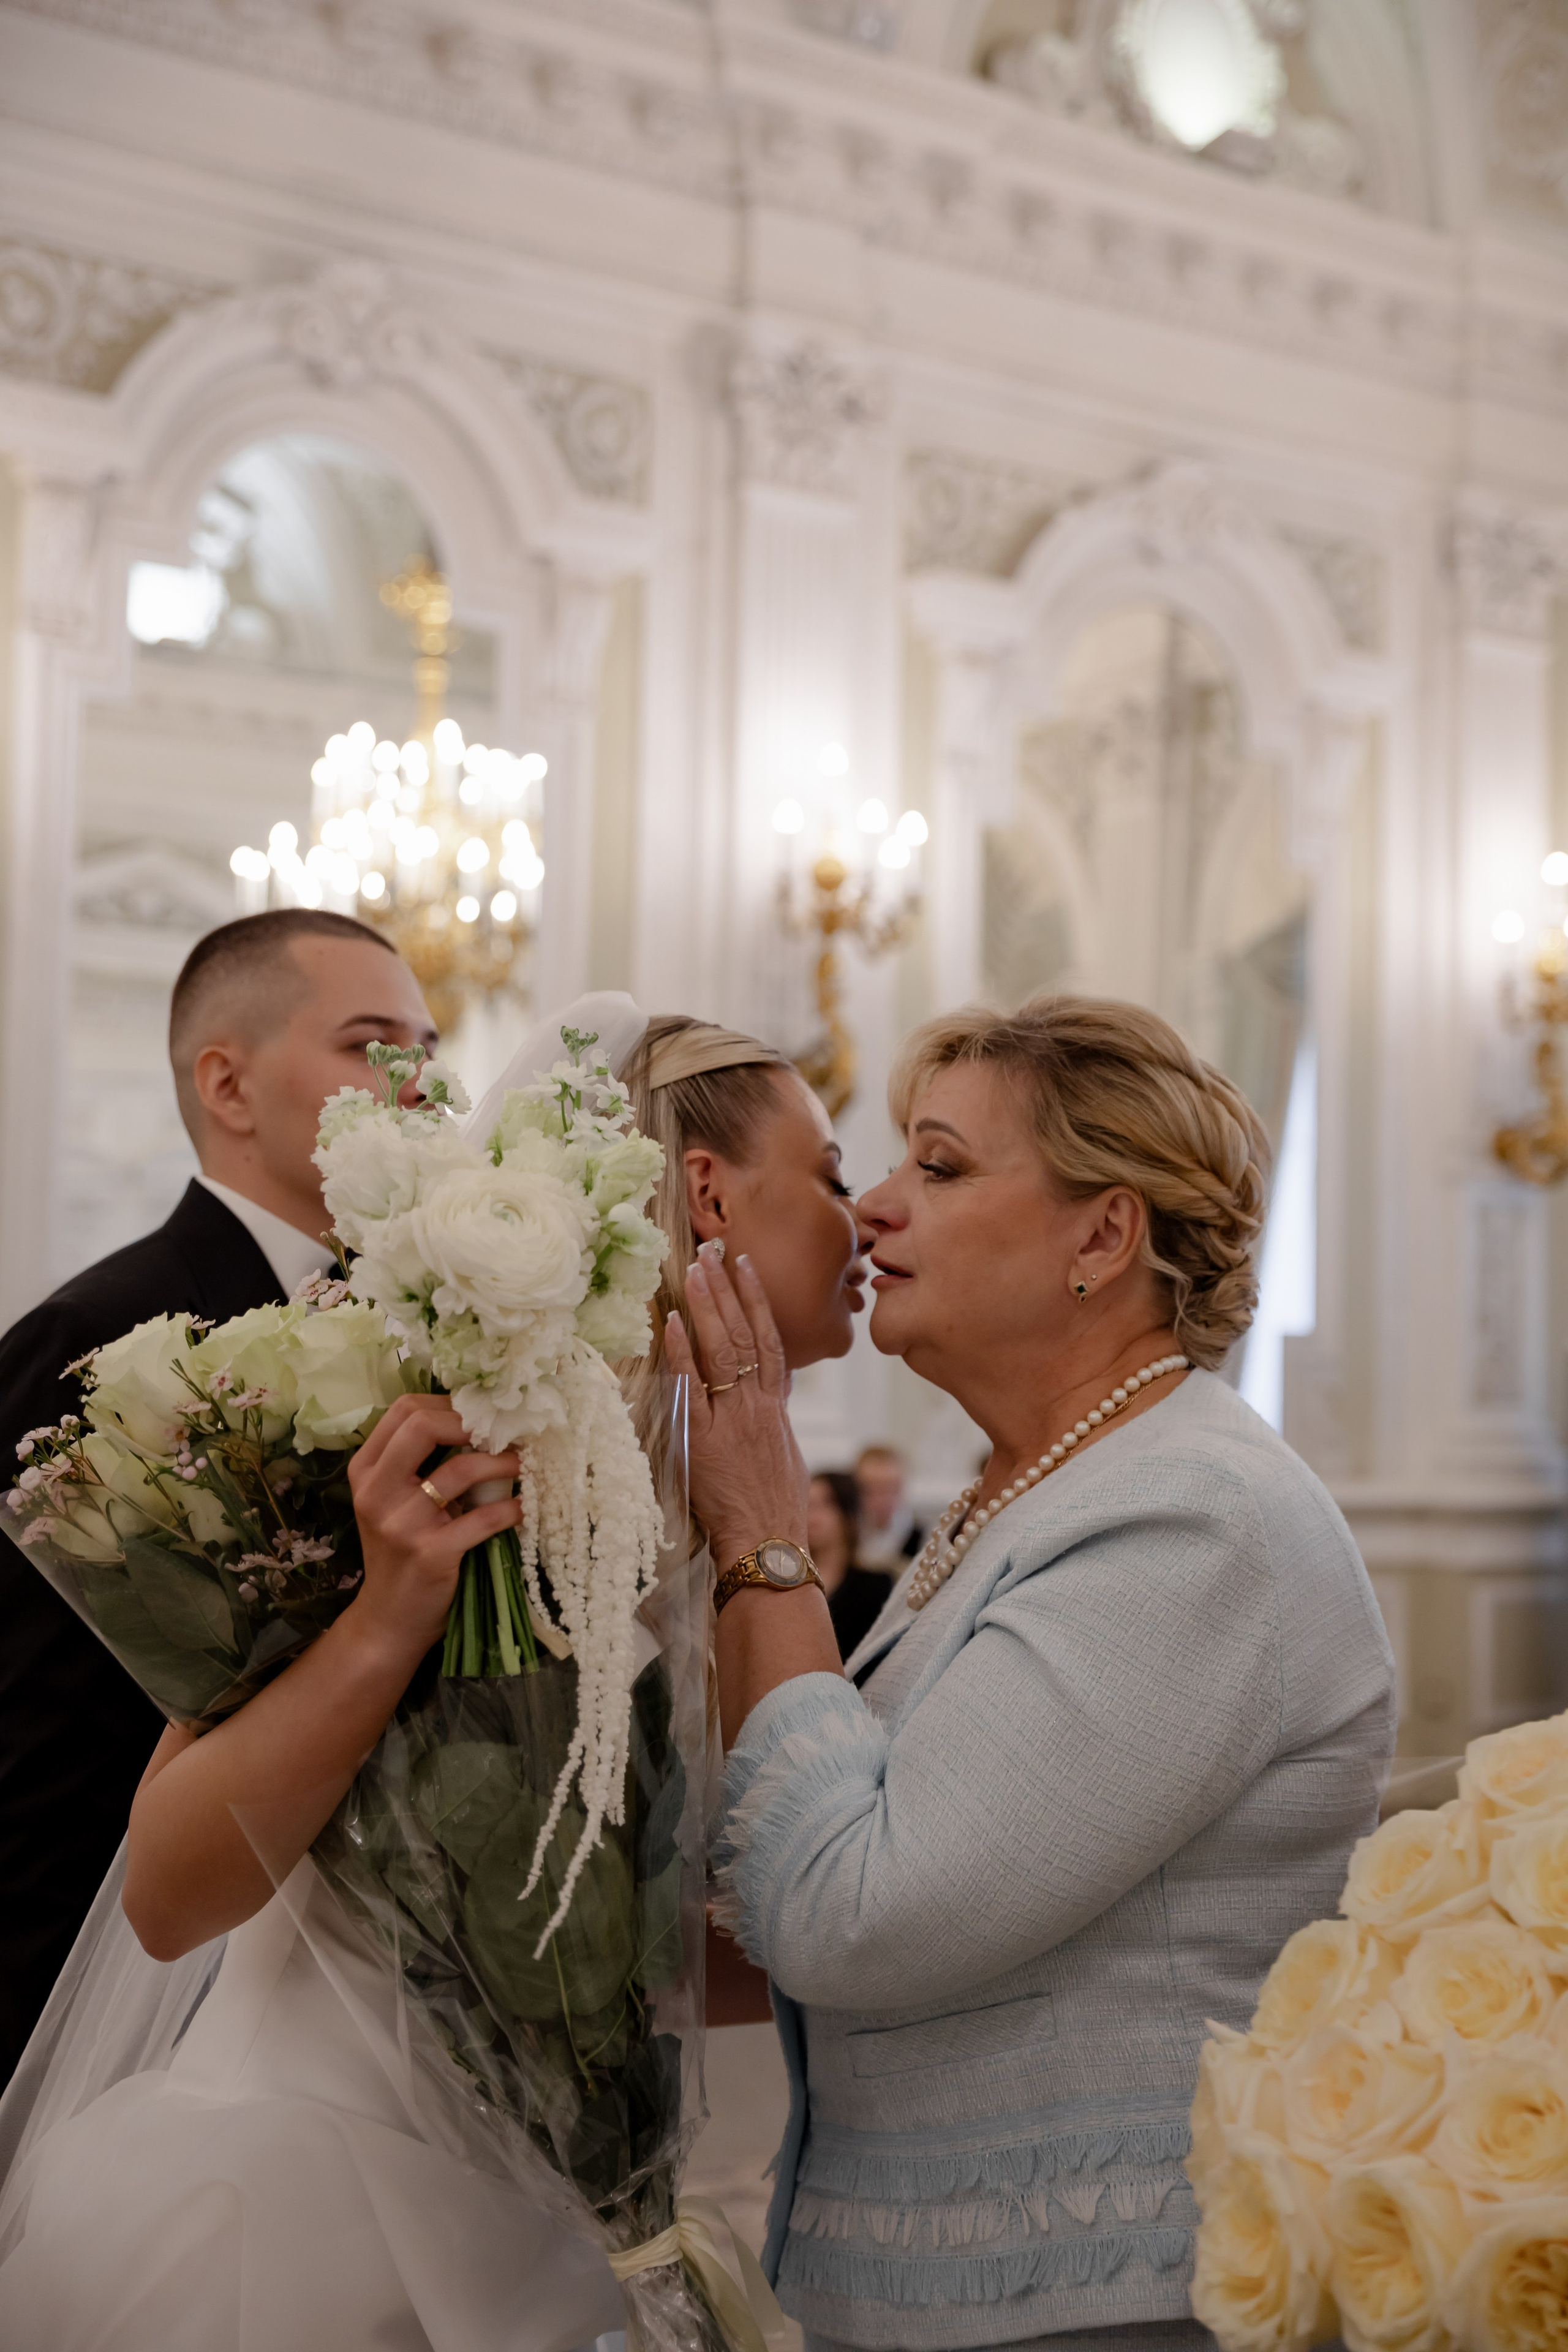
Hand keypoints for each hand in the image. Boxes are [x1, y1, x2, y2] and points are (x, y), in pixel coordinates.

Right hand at [346, 1393, 520, 1661]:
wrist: (389, 1618)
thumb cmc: (400, 1552)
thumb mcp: (394, 1501)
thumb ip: (417, 1463)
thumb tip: (477, 1420)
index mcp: (365, 1470)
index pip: (403, 1410)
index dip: (447, 1403)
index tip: (479, 1414)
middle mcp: (376, 1492)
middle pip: (422, 1426)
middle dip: (470, 1423)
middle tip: (501, 1433)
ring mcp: (400, 1523)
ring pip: (459, 1470)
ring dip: (500, 1463)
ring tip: (520, 1464)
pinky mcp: (430, 1553)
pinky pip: (483, 1519)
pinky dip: (510, 1510)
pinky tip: (522, 1508)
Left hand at [663, 1246, 808, 1569]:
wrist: (769, 1544)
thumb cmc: (774, 1508)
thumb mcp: (783, 1452)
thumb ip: (772, 1416)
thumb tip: (767, 1389)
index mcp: (776, 1408)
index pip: (769, 1340)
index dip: (757, 1301)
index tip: (745, 1267)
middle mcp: (757, 1406)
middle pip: (745, 1335)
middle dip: (728, 1290)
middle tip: (713, 1251)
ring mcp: (733, 1420)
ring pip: (723, 1351)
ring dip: (708, 1306)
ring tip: (695, 1270)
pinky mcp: (705, 1440)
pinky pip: (692, 1388)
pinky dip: (682, 1353)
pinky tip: (673, 1321)